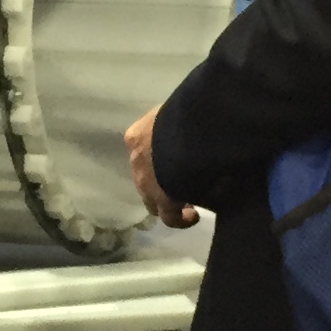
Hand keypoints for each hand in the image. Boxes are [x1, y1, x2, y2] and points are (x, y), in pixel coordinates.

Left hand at [126, 107, 198, 227]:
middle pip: (143, 178)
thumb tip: (193, 122)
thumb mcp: (176, 111)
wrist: (187, 135)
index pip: (141, 150)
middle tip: (179, 184)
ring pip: (152, 200)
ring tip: (187, 204)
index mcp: (136, 137)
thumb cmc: (184, 115)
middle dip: (158, 183)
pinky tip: (194, 217)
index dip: (156, 159)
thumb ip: (176, 121)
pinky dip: (181, 219)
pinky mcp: (163, 202)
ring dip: (167, 201)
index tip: (172, 162)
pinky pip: (170, 217)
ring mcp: (147, 184)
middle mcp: (136, 161)